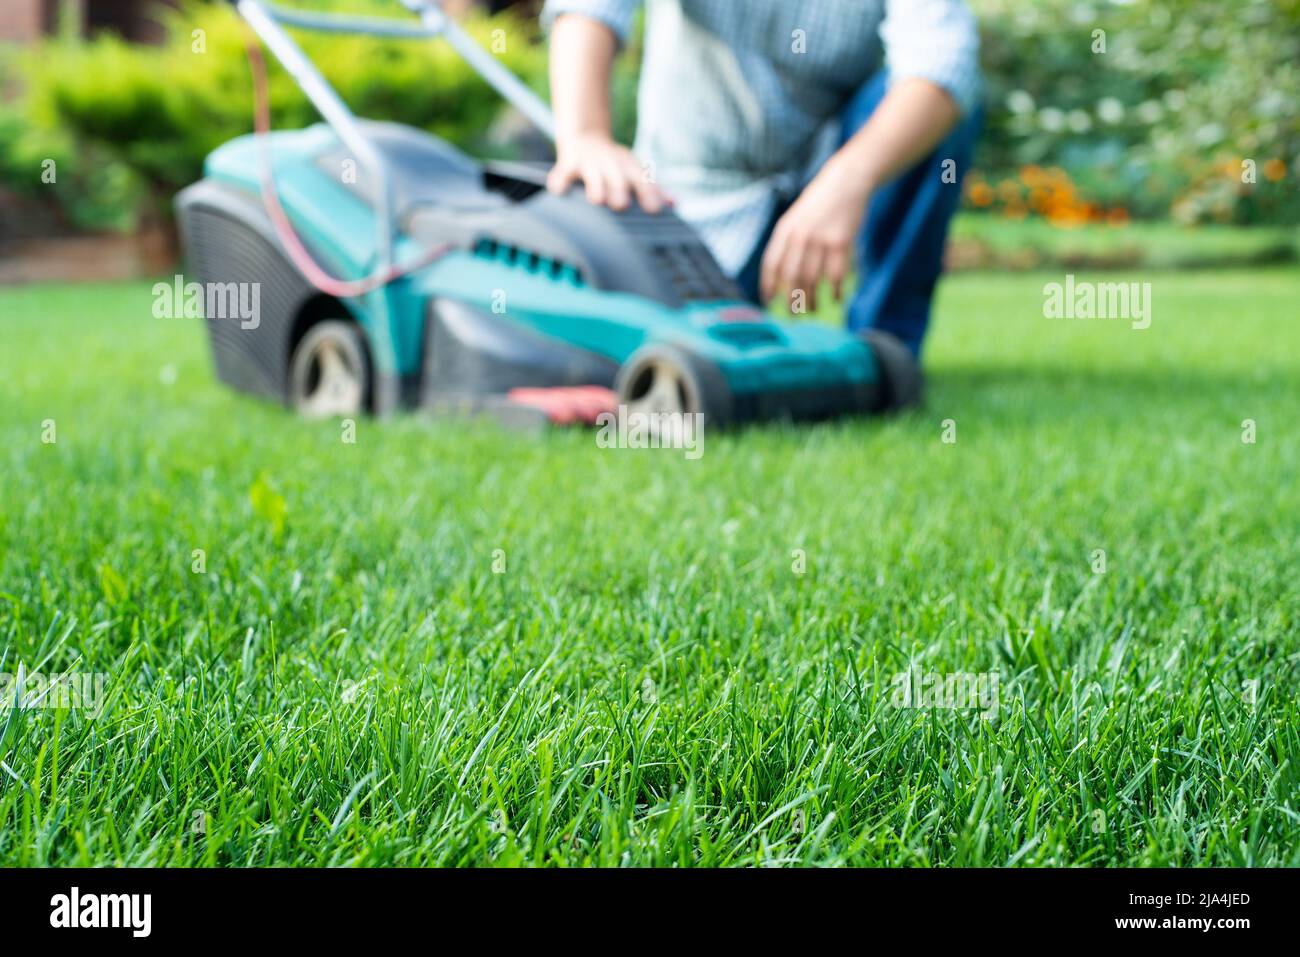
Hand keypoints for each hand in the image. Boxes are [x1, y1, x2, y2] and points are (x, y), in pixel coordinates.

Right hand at [547, 132, 669, 212]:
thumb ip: (653, 189)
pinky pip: (562, 174)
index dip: (649, 194)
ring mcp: (589, 164)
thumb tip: (675, 203)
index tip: (654, 210)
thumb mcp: (634, 171)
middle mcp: (611, 164)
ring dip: (595, 186)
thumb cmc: (615, 165)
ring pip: (593, 176)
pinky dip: (560, 183)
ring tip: (596, 199)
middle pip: (618, 178)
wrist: (586, 138)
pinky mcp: (567, 165)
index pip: (642, 180)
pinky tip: (559, 192)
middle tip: (621, 205)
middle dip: (620, 190)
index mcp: (629, 167)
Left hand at [760, 159, 868, 312]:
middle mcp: (799, 236)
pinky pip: (836, 274)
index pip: (771, 265)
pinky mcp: (840, 242)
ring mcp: (820, 239)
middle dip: (790, 300)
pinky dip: (836, 290)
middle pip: (790, 277)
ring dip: (811, 299)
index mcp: (784, 231)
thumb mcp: (795, 219)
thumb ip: (787, 243)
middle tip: (792, 315)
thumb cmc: (818, 205)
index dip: (768, 286)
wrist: (846, 182)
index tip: (768, 302)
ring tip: (810, 310)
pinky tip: (837, 299)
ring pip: (812, 279)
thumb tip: (780, 278)